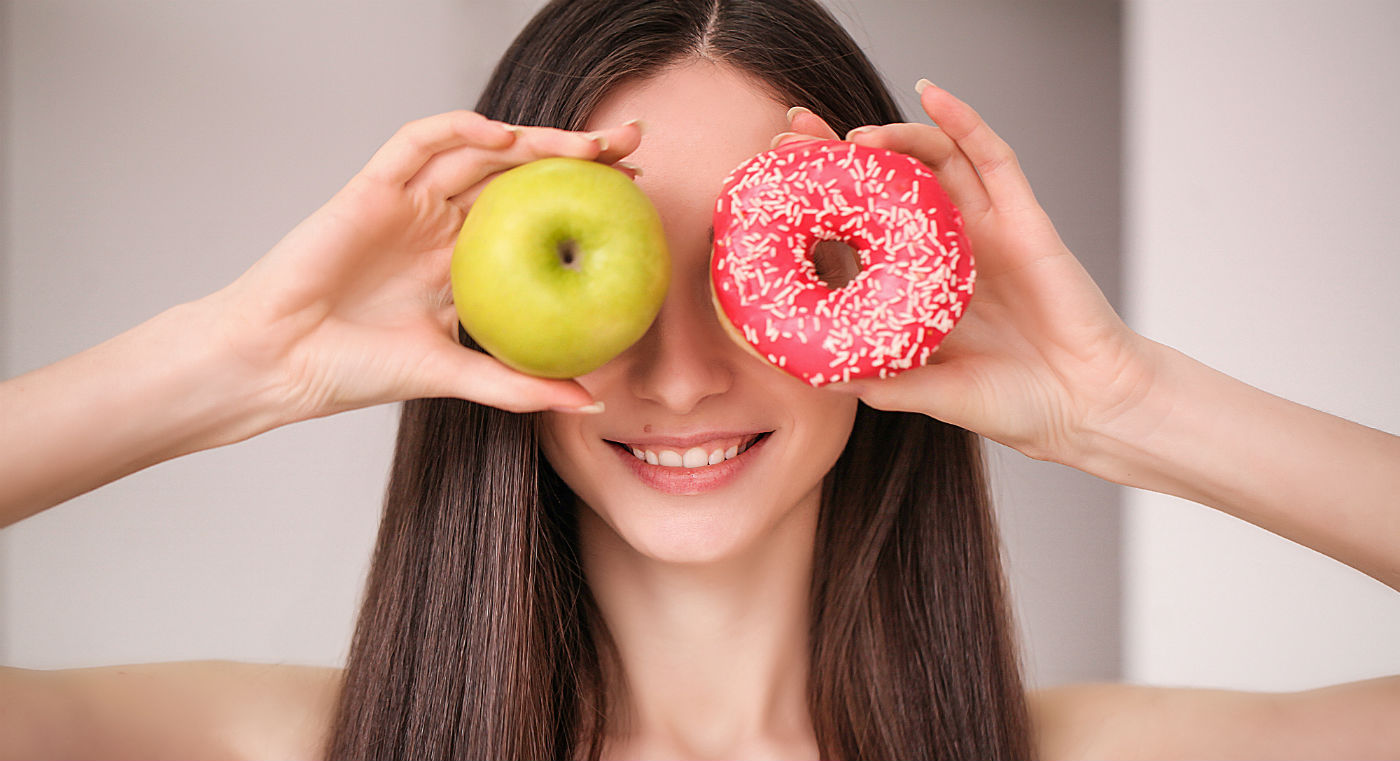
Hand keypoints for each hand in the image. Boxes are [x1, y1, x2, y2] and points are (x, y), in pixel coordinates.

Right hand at [206, 111, 644, 422]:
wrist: (280, 365)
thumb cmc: (354, 370)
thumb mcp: (456, 377)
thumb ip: (518, 386)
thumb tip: (589, 403)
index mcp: (464, 262)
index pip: (536, 217)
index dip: (584, 199)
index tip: (637, 199)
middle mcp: (441, 224)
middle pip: (520, 173)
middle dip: (578, 154)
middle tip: (634, 147)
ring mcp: (408, 201)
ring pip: (481, 151)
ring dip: (536, 139)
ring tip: (589, 143)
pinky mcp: (372, 185)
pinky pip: (420, 141)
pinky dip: (462, 131)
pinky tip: (506, 139)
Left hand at [779, 86, 1156, 463]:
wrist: (1083, 407)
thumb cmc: (1013, 404)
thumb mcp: (932, 394)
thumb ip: (883, 382)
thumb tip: (820, 377)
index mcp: (919, 285)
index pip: (857, 232)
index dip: (818, 206)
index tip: (774, 188)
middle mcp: (947, 249)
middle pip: (888, 184)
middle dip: (840, 157)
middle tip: (794, 136)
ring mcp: (985, 229)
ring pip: (934, 162)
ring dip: (893, 138)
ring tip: (854, 137)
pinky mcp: (1025, 218)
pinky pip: (993, 158)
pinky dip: (964, 121)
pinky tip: (933, 96)